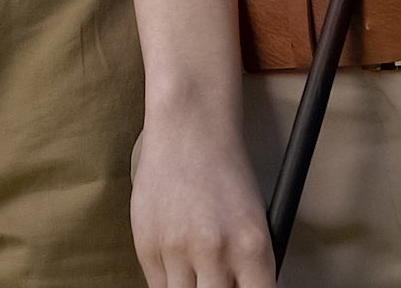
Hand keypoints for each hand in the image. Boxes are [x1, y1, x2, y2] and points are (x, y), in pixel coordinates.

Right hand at [131, 117, 276, 287]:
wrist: (188, 127)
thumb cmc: (226, 172)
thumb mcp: (254, 221)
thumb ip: (247, 268)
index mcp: (252, 246)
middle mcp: (215, 251)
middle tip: (217, 281)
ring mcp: (177, 249)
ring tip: (198, 271)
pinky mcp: (146, 245)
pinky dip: (171, 282)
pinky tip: (179, 262)